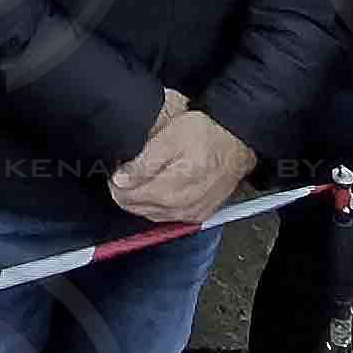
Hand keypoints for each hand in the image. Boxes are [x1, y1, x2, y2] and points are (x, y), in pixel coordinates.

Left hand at [107, 100, 255, 222]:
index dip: (116, 183)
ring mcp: (191, 214)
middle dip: (125, 192)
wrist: (236, 142)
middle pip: (138, 209)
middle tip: (124, 172)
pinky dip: (158, 206)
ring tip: (139, 179)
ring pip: (152, 215)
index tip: (116, 169)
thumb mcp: (170, 137)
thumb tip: (121, 179)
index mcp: (173, 188)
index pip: (130, 197)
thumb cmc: (206, 135)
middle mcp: (182, 207)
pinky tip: (157, 190)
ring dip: (140, 200)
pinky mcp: (199, 215)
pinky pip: (169, 217)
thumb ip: (144, 162)